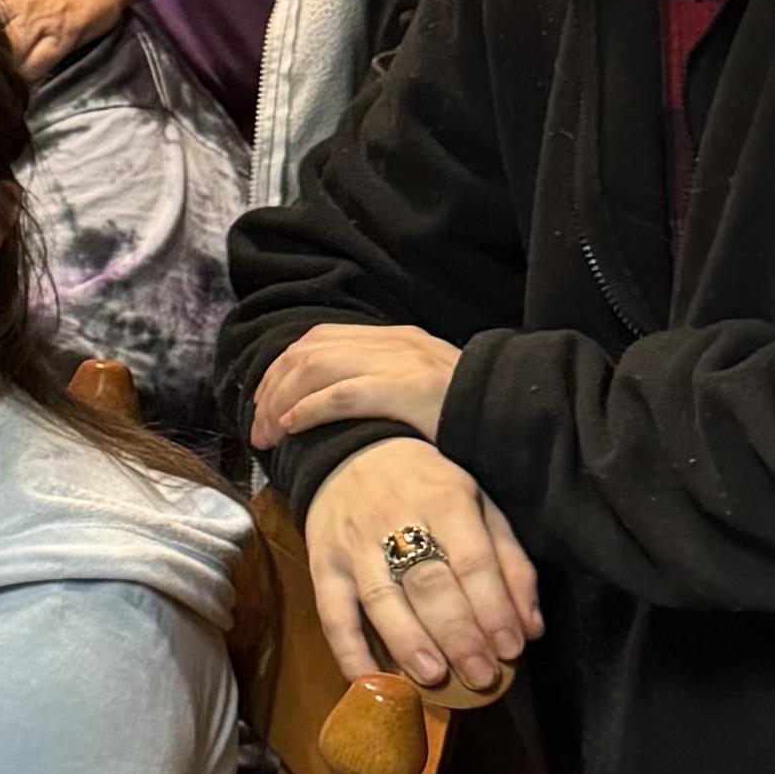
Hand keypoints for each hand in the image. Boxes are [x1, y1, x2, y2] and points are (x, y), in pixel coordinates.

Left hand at [248, 318, 464, 452]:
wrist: (518, 415)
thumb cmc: (472, 415)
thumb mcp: (425, 389)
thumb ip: (388, 387)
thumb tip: (342, 405)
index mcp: (396, 338)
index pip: (319, 339)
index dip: (282, 368)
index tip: (264, 401)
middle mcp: (393, 342)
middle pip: (307, 352)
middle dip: (271, 388)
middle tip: (256, 426)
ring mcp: (400, 363)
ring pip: (315, 370)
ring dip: (280, 403)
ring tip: (266, 435)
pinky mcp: (408, 389)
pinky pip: (341, 394)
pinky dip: (307, 410)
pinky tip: (290, 428)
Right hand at [302, 437, 539, 697]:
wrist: (352, 454)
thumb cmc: (429, 488)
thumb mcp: (479, 505)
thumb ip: (508, 563)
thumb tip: (530, 628)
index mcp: (445, 499)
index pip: (473, 562)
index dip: (494, 609)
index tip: (511, 650)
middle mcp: (397, 519)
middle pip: (429, 584)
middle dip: (458, 635)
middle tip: (481, 676)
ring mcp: (354, 544)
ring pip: (382, 598)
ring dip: (408, 642)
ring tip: (433, 678)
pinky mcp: (322, 563)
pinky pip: (332, 612)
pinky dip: (348, 649)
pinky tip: (368, 679)